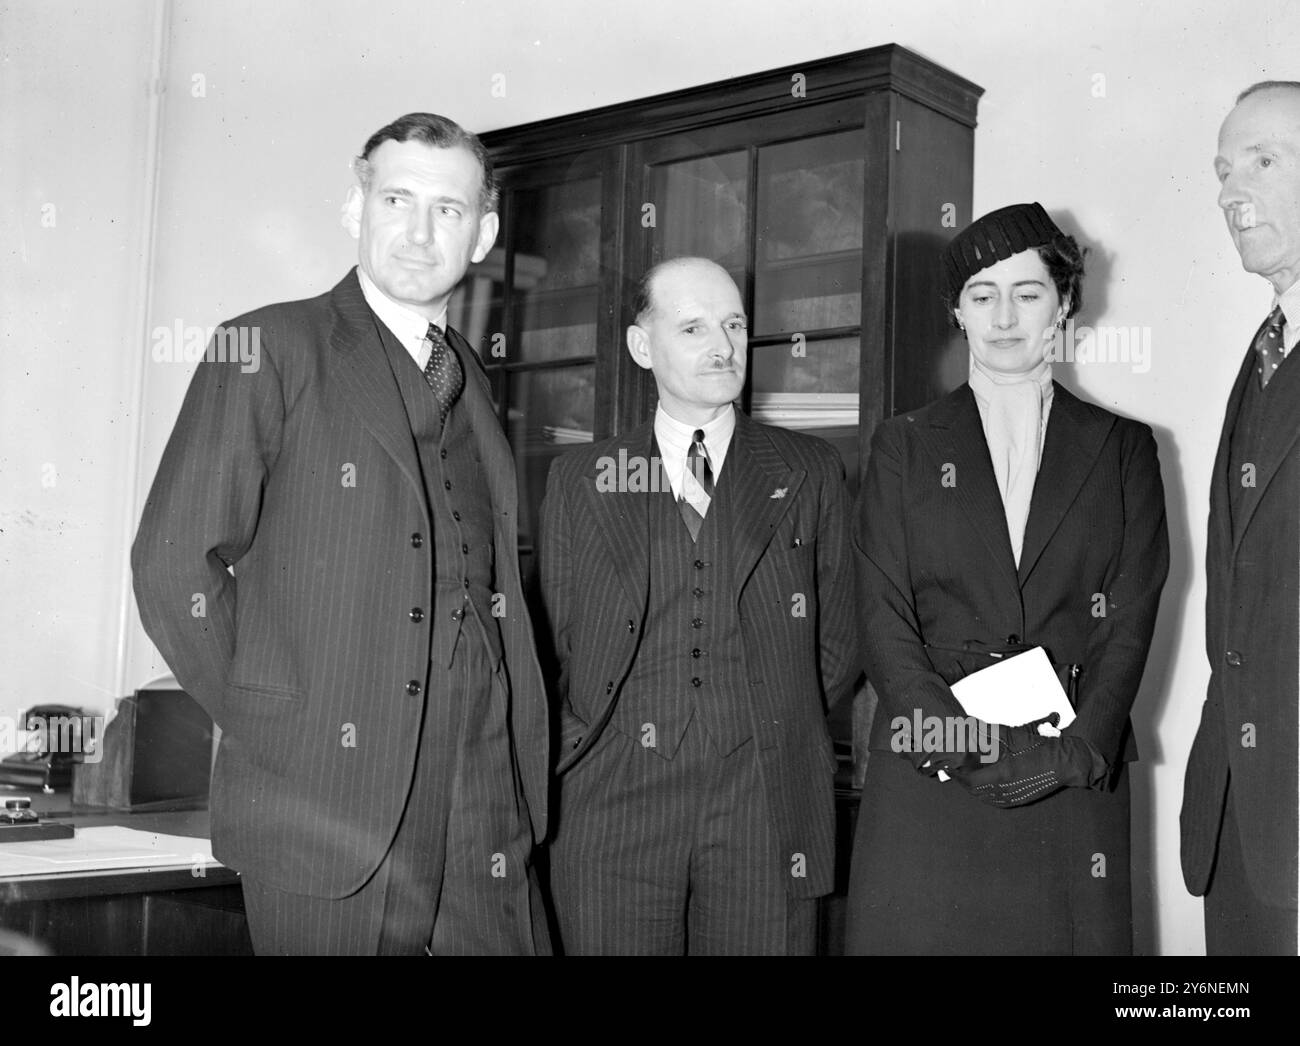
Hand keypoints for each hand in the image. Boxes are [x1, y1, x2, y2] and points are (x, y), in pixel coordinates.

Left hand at [948, 716, 1107, 806]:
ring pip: (984, 795)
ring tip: (965, 773)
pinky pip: (995, 798)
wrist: (1065, 763)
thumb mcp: (1012, 736)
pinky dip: (984, 791)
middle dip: (962, 779)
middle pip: (974, 789)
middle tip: (953, 769)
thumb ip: (988, 732)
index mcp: (1002, 774)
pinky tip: (982, 781)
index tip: (949, 766)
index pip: (970, 780)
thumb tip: (969, 727)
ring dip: (972, 785)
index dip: (957, 774)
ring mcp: (1013, 797)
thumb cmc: (1040, 748)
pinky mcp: (1019, 798)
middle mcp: (1006, 790)